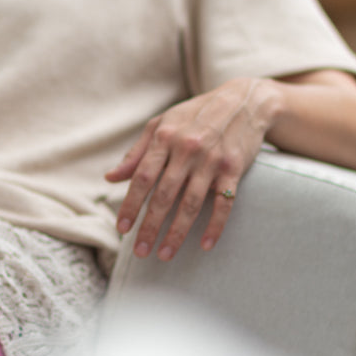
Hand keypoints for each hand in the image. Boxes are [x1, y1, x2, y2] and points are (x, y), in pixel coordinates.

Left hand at [105, 78, 276, 260]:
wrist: (243, 100)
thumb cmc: (196, 113)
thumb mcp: (162, 123)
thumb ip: (136, 152)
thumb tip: (111, 177)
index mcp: (165, 137)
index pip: (142, 177)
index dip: (131, 205)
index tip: (122, 229)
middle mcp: (187, 149)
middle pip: (164, 195)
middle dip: (150, 226)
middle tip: (140, 251)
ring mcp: (212, 160)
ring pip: (191, 203)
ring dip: (177, 232)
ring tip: (165, 254)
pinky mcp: (234, 168)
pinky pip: (224, 202)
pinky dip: (215, 225)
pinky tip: (206, 244)